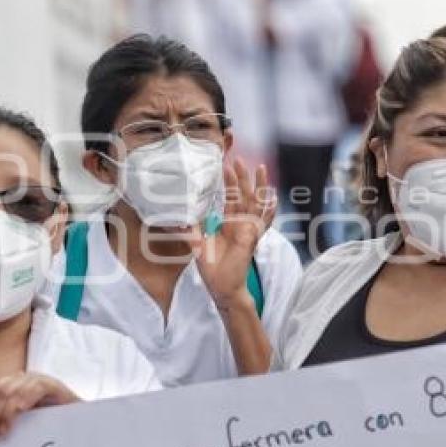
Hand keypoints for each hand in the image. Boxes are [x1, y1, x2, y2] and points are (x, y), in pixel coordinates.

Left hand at [0, 372, 79, 439]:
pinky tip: (19, 415)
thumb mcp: (25, 416)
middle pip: (2, 388)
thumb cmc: (50, 418)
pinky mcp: (52, 384)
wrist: (79, 417)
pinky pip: (32, 390)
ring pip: (14, 390)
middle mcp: (27, 376)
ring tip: (3, 431)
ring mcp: (40, 378)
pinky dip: (23, 403)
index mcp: (18, 382)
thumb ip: (8, 415)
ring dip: (5, 413)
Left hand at [190, 159, 275, 311]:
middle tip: (239, 159)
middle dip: (242, 177)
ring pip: (257, 203)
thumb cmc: (213, 268)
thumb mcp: (197, 244)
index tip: (226, 165)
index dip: (229, 182)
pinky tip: (273, 198)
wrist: (222, 288)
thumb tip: (172, 220)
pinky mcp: (253, 238)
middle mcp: (241, 224)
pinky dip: (270, 210)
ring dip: (260, 186)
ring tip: (261, 168)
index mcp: (229, 223)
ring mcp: (249, 230)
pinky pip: (265, 222)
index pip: (231, 197)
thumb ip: (188, 230)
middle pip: (244, 195)